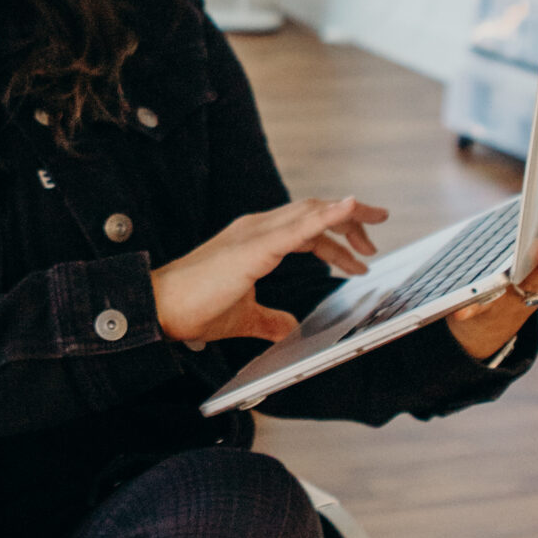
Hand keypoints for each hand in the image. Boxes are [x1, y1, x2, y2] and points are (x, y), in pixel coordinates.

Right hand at [151, 197, 387, 347]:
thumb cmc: (193, 310)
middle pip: (314, 212)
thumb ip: (269, 319)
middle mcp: (257, 229)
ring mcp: (256, 234)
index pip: (306, 227)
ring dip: (347, 215)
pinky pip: (300, 226)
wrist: (161, 309)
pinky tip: (350, 209)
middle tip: (377, 233)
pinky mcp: (255, 247)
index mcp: (255, 240)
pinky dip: (327, 216)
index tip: (361, 251)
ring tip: (376, 220)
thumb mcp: (244, 316)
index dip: (336, 234)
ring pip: (312, 212)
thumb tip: (290, 328)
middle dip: (350, 220)